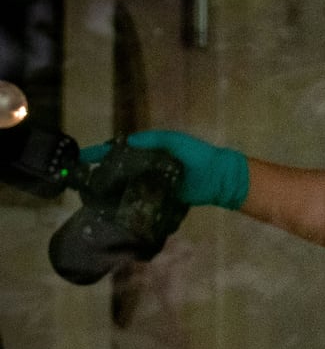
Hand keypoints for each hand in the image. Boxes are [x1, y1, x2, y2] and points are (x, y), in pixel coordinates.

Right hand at [81, 130, 249, 208]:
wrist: (218, 179)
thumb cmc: (198, 155)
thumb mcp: (175, 141)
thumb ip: (152, 140)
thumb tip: (126, 141)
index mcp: (149, 150)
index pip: (119, 150)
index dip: (100, 153)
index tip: (81, 157)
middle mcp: (147, 166)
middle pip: (119, 169)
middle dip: (100, 173)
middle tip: (81, 180)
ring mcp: (152, 183)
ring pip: (126, 185)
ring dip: (111, 189)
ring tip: (92, 195)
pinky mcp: (159, 198)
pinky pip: (140, 199)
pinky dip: (128, 202)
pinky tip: (114, 208)